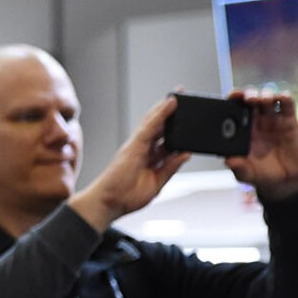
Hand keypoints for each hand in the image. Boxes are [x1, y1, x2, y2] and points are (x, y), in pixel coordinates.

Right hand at [70, 96, 187, 230]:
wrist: (108, 203)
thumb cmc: (126, 196)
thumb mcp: (157, 183)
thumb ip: (170, 168)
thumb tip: (185, 154)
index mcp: (148, 158)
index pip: (164, 138)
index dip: (176, 128)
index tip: (189, 119)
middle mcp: (142, 148)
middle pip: (159, 126)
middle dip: (171, 113)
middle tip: (185, 98)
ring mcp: (137, 145)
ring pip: (154, 121)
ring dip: (166, 108)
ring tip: (179, 94)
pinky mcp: (134, 145)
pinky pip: (150, 126)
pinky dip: (161, 114)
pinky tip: (170, 103)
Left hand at [224, 91, 297, 201]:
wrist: (286, 180)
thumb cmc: (261, 175)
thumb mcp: (246, 174)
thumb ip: (238, 167)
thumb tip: (229, 161)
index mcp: (241, 130)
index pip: (234, 110)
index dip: (232, 100)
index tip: (232, 97)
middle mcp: (256, 121)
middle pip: (250, 100)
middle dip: (248, 95)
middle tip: (246, 98)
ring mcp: (273, 120)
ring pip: (268, 99)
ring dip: (264, 95)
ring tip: (262, 100)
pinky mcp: (289, 121)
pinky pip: (287, 106)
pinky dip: (285, 98)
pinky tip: (282, 97)